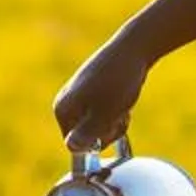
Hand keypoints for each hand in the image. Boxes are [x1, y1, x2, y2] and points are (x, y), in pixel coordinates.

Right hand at [53, 36, 151, 151]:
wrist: (133, 48)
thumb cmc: (118, 81)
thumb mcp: (106, 114)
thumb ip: (88, 134)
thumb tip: (72, 148)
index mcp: (62, 109)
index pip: (77, 146)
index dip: (98, 141)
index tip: (111, 124)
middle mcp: (65, 102)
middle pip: (88, 136)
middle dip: (108, 130)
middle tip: (120, 112)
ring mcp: (79, 95)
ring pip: (99, 124)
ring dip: (115, 120)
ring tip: (123, 102)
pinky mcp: (92, 90)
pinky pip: (104, 112)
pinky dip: (117, 109)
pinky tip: (123, 96)